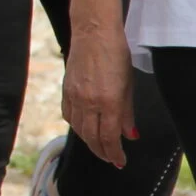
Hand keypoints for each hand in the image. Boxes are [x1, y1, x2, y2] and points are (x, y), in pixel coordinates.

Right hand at [61, 25, 136, 168]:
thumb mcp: (129, 85)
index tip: (121, 161)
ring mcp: (75, 96)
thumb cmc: (117, 55)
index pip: (109, 138)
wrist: (94, 33)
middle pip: (92, 138)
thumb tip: (130, 135)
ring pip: (79, 129)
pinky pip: (69, 116)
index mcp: (109, 102)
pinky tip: (84, 128)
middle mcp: (89, 102)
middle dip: (103, 152)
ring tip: (100, 147)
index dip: (115, 153)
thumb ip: (128, 113)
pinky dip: (77, 126)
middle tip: (111, 159)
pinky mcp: (66, 90)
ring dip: (90, 142)